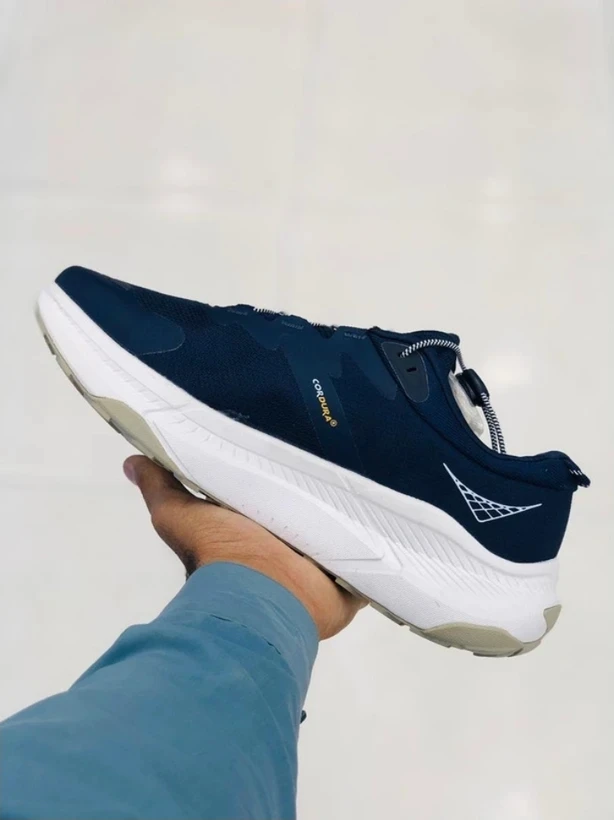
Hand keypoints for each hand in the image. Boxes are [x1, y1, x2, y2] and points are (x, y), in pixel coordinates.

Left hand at [123, 455, 365, 638]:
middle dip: (323, 497)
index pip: (274, 499)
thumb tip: (132, 461)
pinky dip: (379, 555)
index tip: (298, 441)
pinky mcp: (348, 587)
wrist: (259, 598)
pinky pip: (370, 566)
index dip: (283, 478)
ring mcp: (321, 569)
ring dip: (353, 523)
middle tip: (345, 453)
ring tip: (375, 479)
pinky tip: (391, 525)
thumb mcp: (182, 516)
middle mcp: (287, 551)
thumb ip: (163, 489)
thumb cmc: (222, 554)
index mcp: (255, 532)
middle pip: (312, 518)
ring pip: (343, 539)